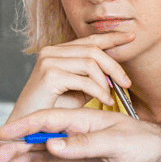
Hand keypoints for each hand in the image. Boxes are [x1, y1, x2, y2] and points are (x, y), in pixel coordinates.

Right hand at [0, 108, 160, 161]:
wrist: (159, 160)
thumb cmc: (144, 142)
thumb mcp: (117, 141)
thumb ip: (85, 143)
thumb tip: (55, 144)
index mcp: (81, 121)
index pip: (46, 120)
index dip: (23, 126)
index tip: (3, 134)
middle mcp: (72, 136)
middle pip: (36, 141)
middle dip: (14, 150)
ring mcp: (73, 153)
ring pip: (40, 159)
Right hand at [9, 31, 135, 119]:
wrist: (29, 124)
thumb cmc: (55, 107)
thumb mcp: (80, 87)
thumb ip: (94, 75)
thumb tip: (116, 71)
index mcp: (59, 51)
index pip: (90, 39)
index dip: (112, 38)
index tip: (132, 37)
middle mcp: (51, 51)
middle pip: (94, 50)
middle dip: (115, 66)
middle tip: (127, 83)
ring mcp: (48, 61)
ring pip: (91, 63)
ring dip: (106, 82)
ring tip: (111, 97)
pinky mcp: (49, 75)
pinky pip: (85, 80)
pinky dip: (99, 92)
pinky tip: (105, 101)